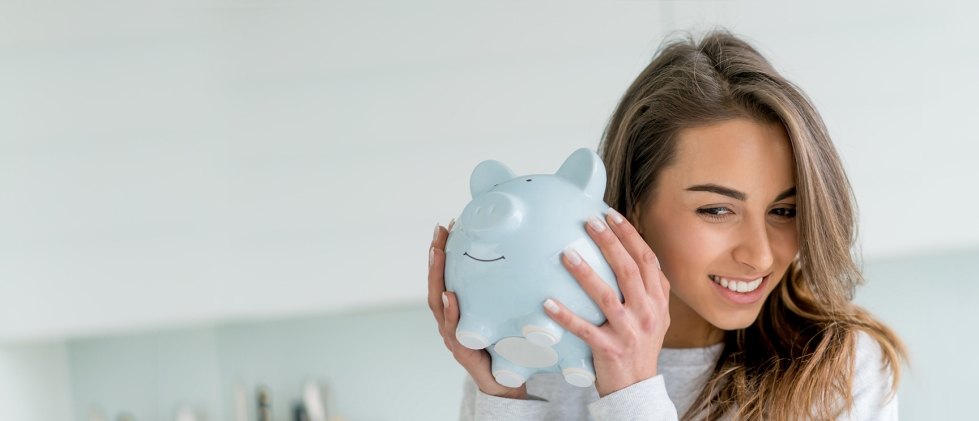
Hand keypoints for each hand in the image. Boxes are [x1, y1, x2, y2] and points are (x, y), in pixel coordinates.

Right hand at [427, 220, 527, 399]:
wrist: (505, 381)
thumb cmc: (505, 344)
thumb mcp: (506, 312)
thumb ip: (507, 290)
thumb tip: (529, 253)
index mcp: (459, 307)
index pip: (447, 274)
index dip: (443, 251)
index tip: (446, 225)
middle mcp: (450, 318)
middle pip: (437, 282)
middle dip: (436, 257)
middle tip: (439, 232)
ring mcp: (453, 334)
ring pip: (438, 302)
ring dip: (437, 277)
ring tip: (438, 254)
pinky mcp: (462, 350)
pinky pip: (453, 329)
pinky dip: (450, 313)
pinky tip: (450, 297)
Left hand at [543, 208, 670, 396]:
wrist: (637, 387)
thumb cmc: (641, 345)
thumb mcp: (656, 315)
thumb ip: (648, 287)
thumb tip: (628, 249)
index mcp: (658, 301)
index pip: (647, 260)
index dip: (630, 236)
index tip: (611, 215)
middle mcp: (647, 313)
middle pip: (628, 271)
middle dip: (609, 243)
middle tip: (590, 222)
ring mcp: (629, 332)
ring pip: (606, 297)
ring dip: (585, 274)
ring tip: (567, 254)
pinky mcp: (609, 349)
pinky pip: (584, 330)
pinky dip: (566, 316)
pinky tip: (547, 303)